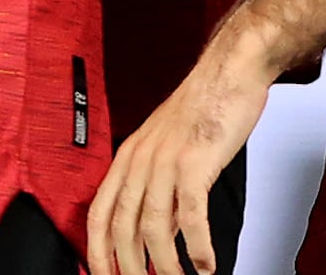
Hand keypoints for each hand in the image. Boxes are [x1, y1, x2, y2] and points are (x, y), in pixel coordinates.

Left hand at [86, 39, 275, 273]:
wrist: (229, 70)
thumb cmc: (203, 107)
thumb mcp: (170, 150)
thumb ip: (162, 192)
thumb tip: (164, 235)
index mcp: (128, 156)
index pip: (99, 213)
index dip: (96, 250)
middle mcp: (140, 159)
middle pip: (121, 227)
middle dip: (128, 266)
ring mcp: (165, 160)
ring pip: (153, 226)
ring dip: (164, 264)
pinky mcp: (195, 161)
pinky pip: (191, 213)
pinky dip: (197, 246)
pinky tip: (205, 264)